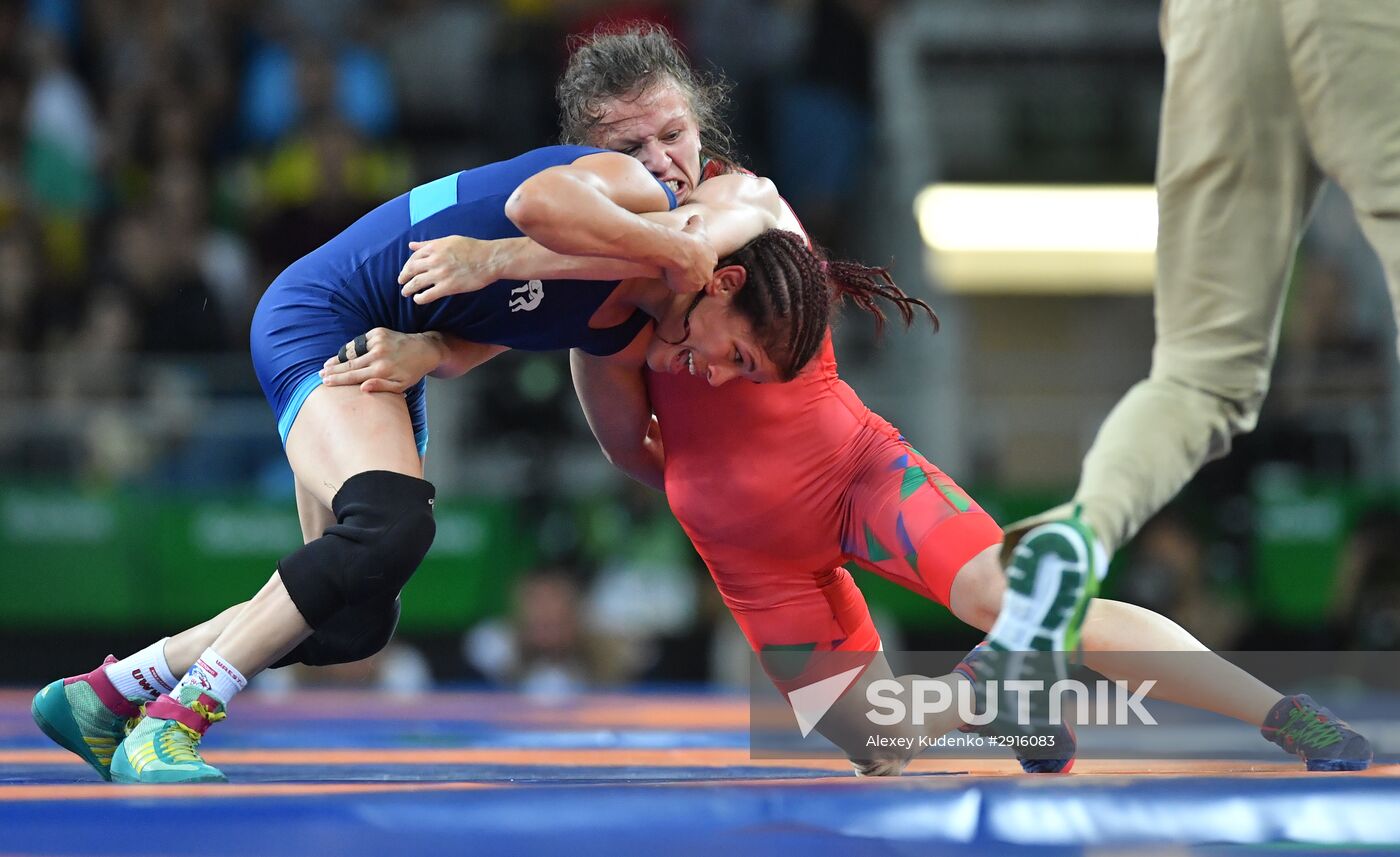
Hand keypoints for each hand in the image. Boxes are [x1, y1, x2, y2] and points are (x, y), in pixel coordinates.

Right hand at [320, 328, 445, 392]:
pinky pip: (359, 342)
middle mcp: (378, 355)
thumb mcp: (401, 385)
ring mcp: (377, 341)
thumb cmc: (411, 371)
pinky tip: (346, 355)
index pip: (353, 376)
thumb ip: (381, 387)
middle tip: (320, 374)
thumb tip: (363, 389)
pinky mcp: (378, 332)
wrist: (424, 349)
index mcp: (382, 370)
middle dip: (332, 369)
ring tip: (328, 365)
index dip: (337, 379)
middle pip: (348, 364)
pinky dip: (352, 348)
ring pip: (351, 351)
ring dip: (339, 358)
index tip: (325, 381)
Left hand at [398, 236, 500, 304]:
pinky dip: (420, 298)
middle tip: (401, 283)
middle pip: (411, 270)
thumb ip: (428, 244)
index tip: (406, 271)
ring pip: (416, 283)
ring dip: (408, 289)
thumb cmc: (472, 248)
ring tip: (405, 293)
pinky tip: (418, 300)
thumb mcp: (449, 240)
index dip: (407, 265)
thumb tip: (412, 245)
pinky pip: (428, 295)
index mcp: (434, 247)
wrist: (489, 259)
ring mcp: (440, 274)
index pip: (413, 257)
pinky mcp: (448, 287)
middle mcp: (434, 260)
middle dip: (404, 277)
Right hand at [662, 214, 716, 293]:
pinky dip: (674, 283)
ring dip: (682, 279)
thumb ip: (697, 221)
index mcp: (712, 259)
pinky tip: (667, 276)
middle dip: (692, 272)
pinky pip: (679, 288)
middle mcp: (708, 273)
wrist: (680, 250)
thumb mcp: (696, 225)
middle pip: (700, 275)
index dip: (697, 261)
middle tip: (681, 267)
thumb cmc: (689, 238)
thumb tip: (695, 217)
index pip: (706, 262)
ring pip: (689, 283)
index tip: (689, 258)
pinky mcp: (685, 289)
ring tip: (672, 272)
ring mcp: (697, 283)